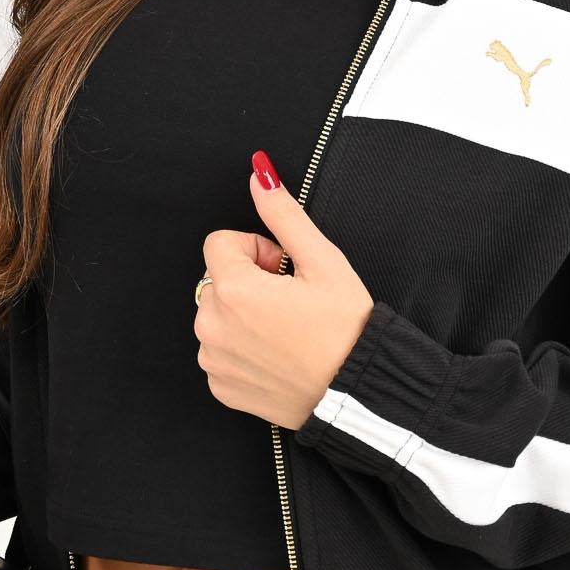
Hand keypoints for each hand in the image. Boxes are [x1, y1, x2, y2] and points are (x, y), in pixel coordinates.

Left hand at [193, 151, 375, 430]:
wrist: (358, 395)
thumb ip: (283, 215)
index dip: (255, 249)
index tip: (284, 268)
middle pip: (217, 279)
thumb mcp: (323, 262)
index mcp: (233, 290)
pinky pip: (220, 352)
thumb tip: (258, 175)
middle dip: (249, 281)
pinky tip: (278, 355)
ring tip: (286, 330)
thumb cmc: (346, 329)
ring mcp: (214, 360)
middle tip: (291, 301)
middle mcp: (212, 325)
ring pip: (217, 315)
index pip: (219, 243)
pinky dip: (242, 349)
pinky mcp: (221, 387)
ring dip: (243, 314)